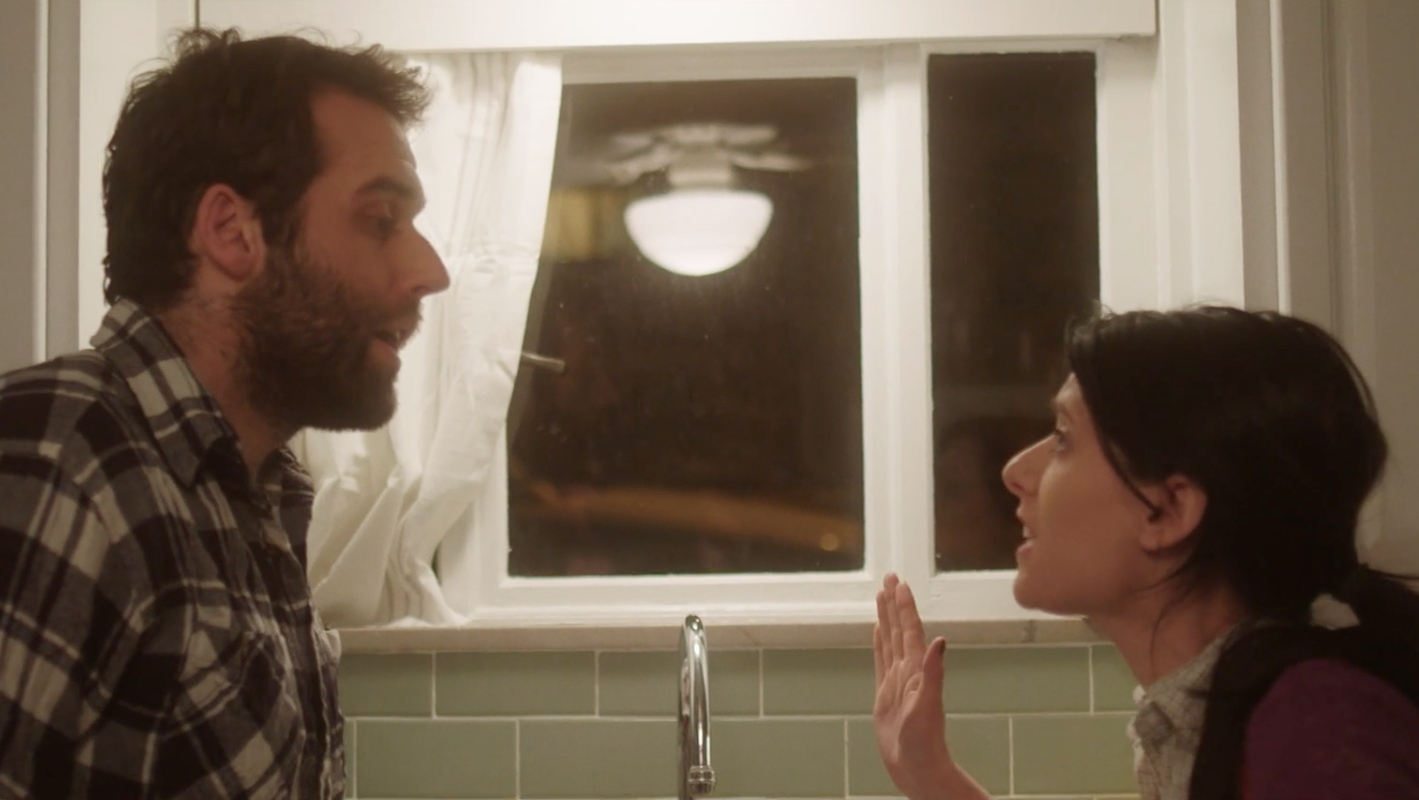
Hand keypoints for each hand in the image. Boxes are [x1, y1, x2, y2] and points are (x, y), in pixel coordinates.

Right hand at [873, 574, 987, 799]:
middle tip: (889, 576)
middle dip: (894, 603)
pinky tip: (878, 632)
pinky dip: (879, 643)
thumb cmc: (924, 743)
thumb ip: (934, 673)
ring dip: (886, 618)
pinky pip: (881, 661)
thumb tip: (940, 640)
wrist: (918, 769)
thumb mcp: (928, 707)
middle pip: (900, 629)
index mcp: (916, 670)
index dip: (904, 606)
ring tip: (882, 596)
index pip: (910, 630)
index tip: (899, 582)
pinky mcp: (887, 693)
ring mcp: (897, 681)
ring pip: (890, 640)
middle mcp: (908, 670)